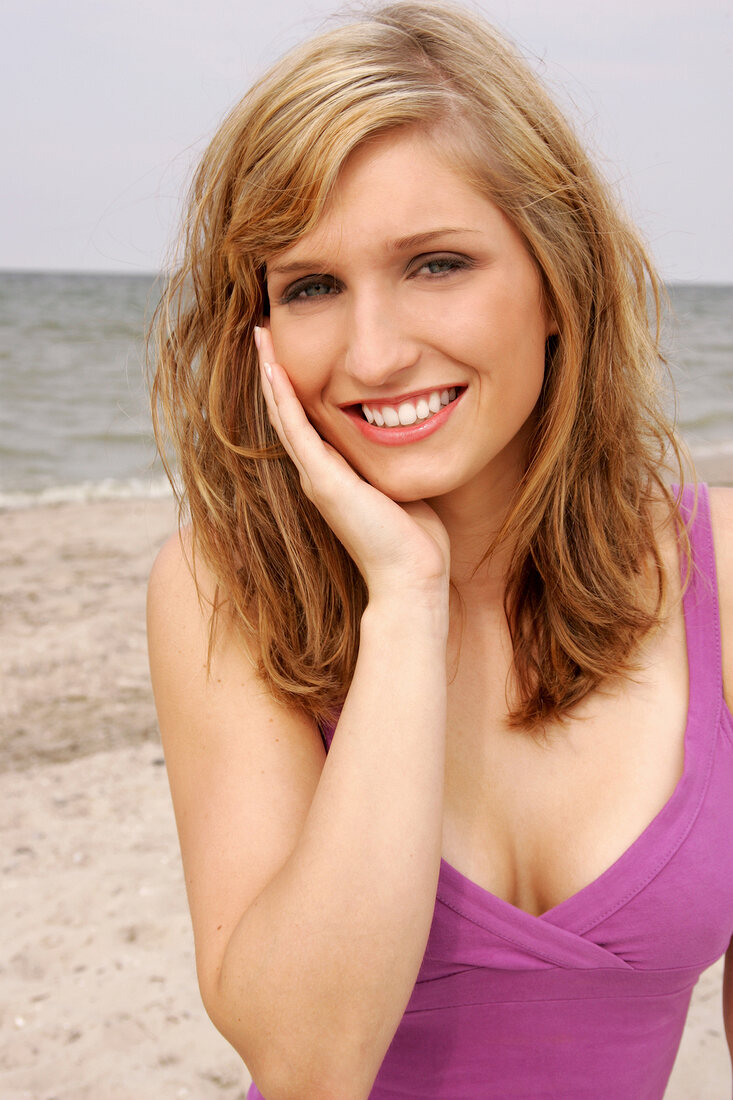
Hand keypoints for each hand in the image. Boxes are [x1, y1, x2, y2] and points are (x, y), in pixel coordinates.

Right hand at [255, 327, 449, 600]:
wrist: (412, 578)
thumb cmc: (416, 541)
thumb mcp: (404, 487)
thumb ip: (397, 461)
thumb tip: (416, 433)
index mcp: (335, 476)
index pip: (308, 421)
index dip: (295, 386)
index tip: (289, 351)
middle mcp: (319, 474)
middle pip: (287, 413)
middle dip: (275, 372)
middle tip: (264, 333)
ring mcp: (318, 477)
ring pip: (284, 416)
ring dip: (271, 374)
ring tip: (260, 337)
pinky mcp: (325, 481)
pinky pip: (297, 430)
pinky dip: (283, 397)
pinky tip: (273, 368)